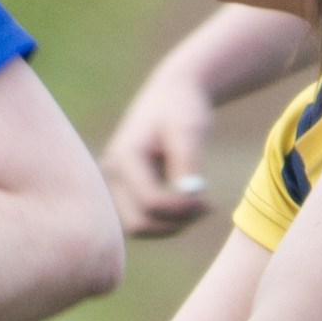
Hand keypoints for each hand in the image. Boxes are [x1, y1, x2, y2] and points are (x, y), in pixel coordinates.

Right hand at [99, 66, 218, 236]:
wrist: (172, 93)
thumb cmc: (182, 107)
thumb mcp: (190, 129)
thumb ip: (188, 161)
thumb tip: (190, 195)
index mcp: (125, 157)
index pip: (150, 203)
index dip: (182, 209)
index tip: (208, 202)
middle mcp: (113, 173)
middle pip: (138, 224)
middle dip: (174, 223)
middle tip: (206, 208)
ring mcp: (117, 183)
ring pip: (140, 227)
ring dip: (173, 226)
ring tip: (202, 207)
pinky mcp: (127, 189)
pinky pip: (145, 220)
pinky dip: (169, 221)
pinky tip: (193, 204)